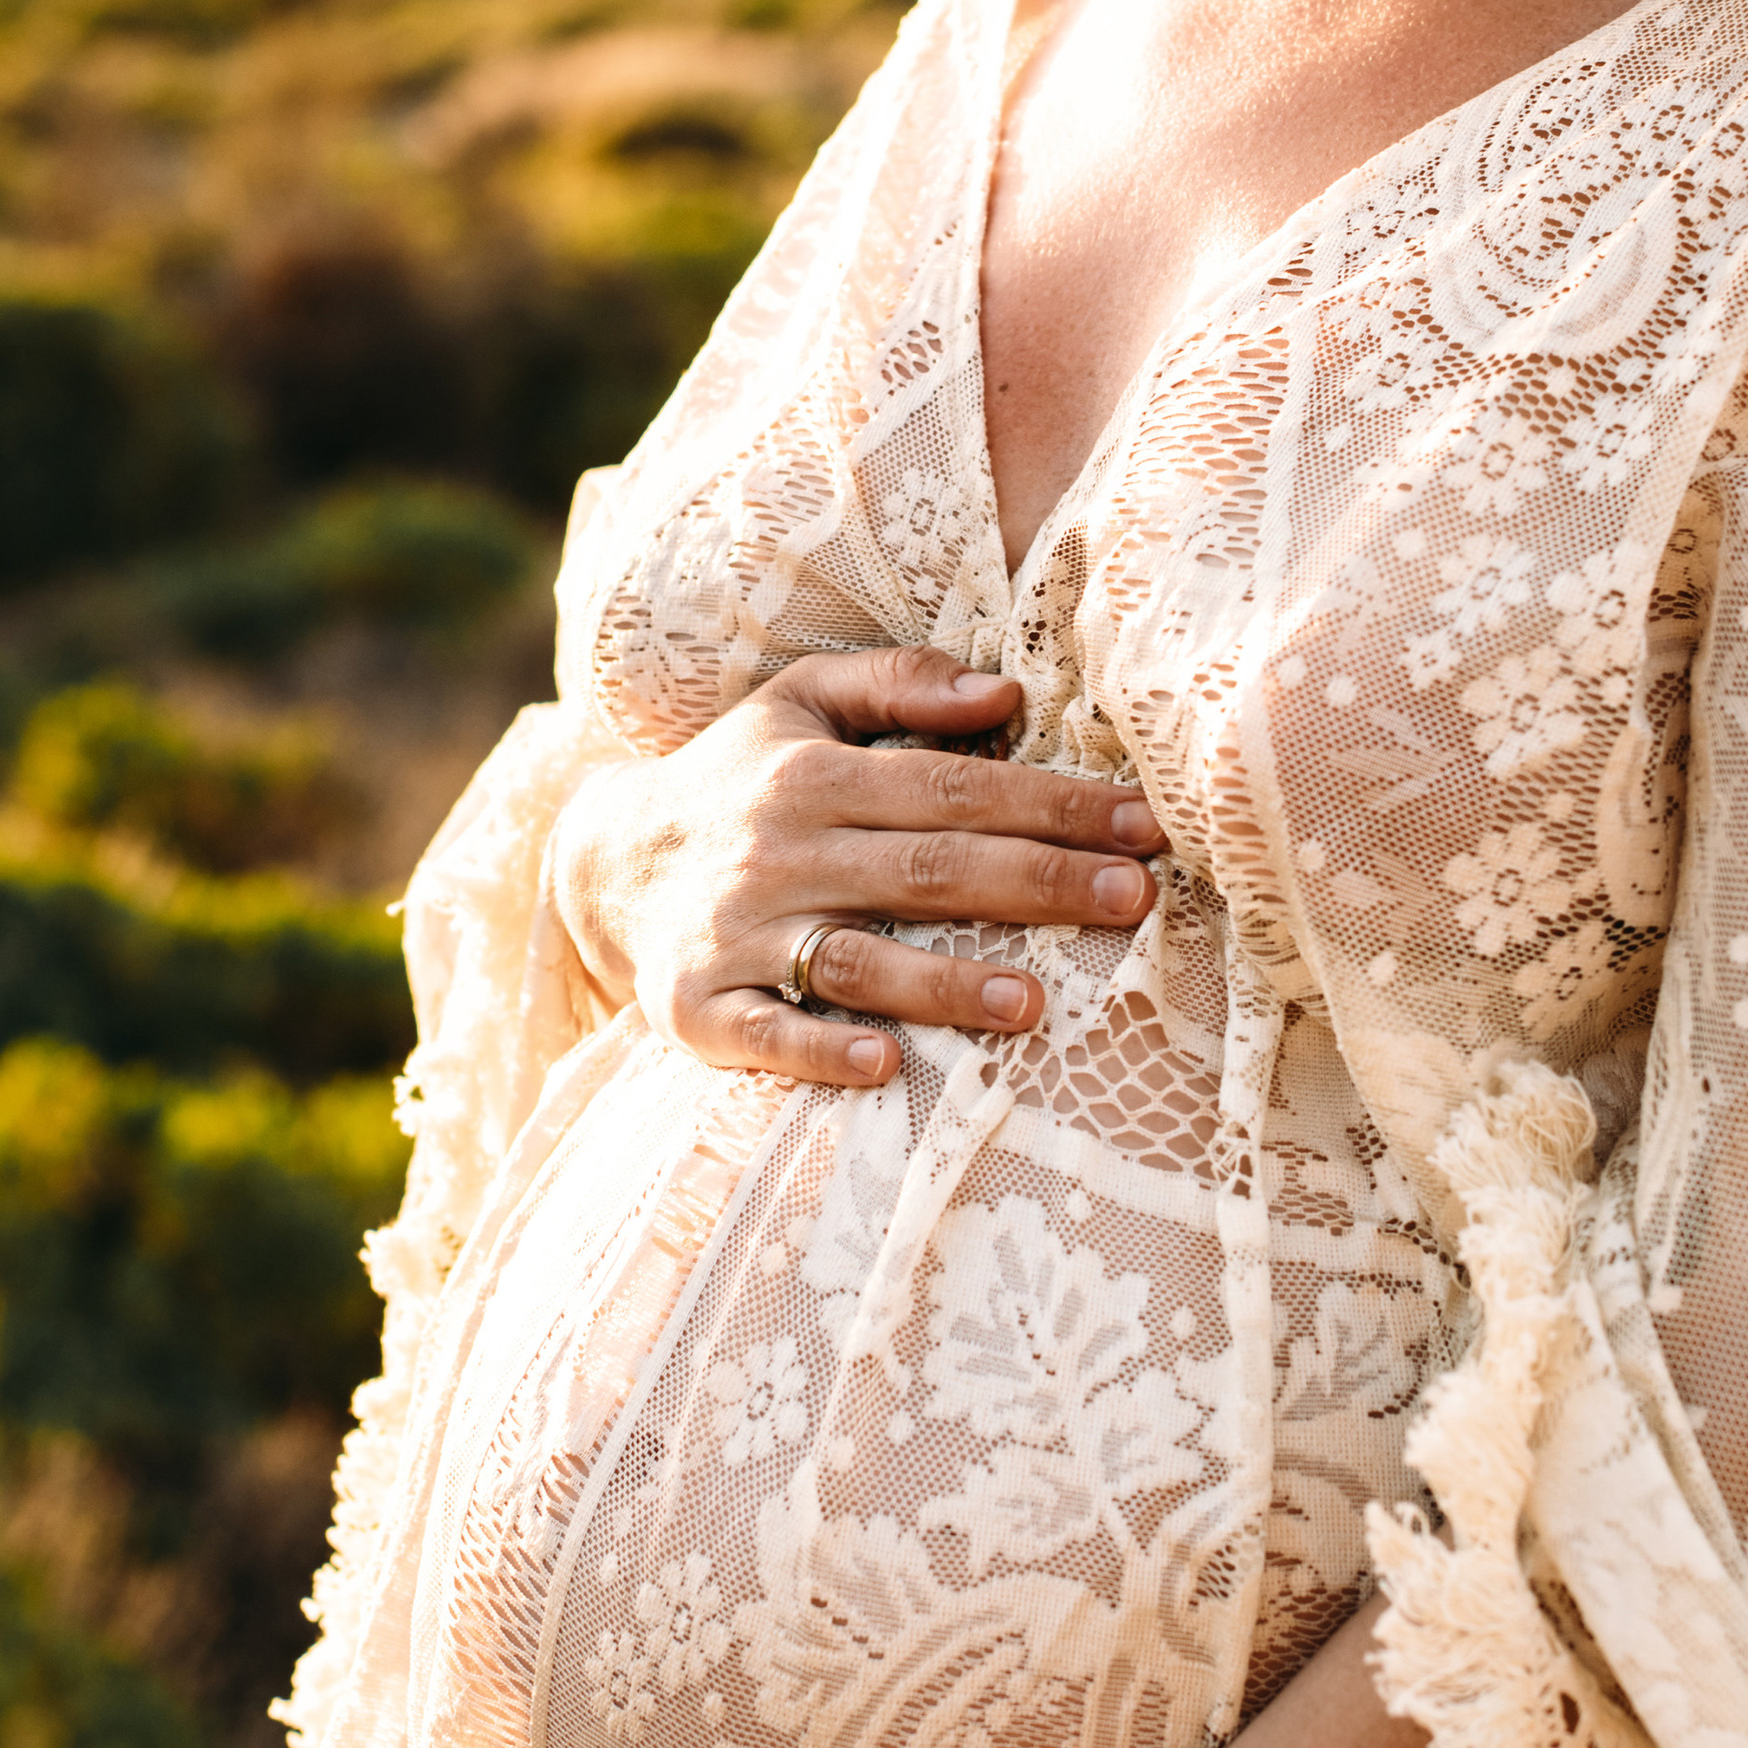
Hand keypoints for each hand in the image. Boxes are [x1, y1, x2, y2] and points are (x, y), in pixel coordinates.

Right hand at [549, 645, 1168, 1091]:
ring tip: (1034, 1003)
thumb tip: (1008, 692)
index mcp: (812, 774)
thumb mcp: (799, 702)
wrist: (602, 863)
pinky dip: (819, 1049)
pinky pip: (765, 1034)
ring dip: (946, 983)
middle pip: (927, 870)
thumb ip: (899, 684)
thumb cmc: (737, 779)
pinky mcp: (698, 1009)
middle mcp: (778, 851)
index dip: (1053, 804)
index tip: (1144, 825)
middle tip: (1133, 898)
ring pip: (856, 959)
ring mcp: (737, 935)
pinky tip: (884, 1064)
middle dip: (1037, 882)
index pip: (954, 788)